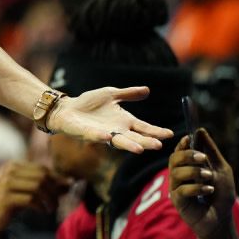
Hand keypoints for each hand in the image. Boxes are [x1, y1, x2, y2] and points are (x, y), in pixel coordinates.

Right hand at [0, 161, 70, 238]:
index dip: (57, 178)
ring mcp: (6, 183)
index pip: (42, 168)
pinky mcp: (6, 197)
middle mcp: (9, 171)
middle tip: (58, 202)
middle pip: (41, 176)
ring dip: (49, 199)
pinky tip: (43, 211)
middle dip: (54, 189)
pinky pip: (31, 199)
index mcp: (14, 166)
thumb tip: (69, 183)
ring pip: (37, 186)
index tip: (68, 188)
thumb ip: (46, 187)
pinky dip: (41, 206)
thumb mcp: (30, 193)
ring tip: (51, 208)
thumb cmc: (13, 204)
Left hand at [49, 86, 173, 152]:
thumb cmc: (90, 103)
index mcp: (124, 121)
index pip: (144, 128)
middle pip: (135, 138)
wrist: (67, 108)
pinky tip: (109, 136)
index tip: (170, 134)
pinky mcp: (87, 133)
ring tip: (140, 149)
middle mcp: (116, 130)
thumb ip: (128, 94)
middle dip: (146, 142)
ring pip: (118, 141)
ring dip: (129, 144)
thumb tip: (147, 90)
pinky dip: (102, 137)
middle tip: (159, 145)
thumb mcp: (111, 94)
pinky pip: (96, 136)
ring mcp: (103, 133)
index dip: (156, 131)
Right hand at [169, 128, 238, 238]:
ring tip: (209, 177)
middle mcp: (179, 176)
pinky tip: (209, 191)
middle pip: (174, 159)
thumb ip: (211, 151)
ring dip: (195, 172)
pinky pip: (182, 189)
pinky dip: (197, 188)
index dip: (182, 144)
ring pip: (177, 173)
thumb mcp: (221, 169)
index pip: (179, 151)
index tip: (189, 139)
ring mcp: (176, 189)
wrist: (223, 219)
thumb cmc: (222, 195)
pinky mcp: (178, 202)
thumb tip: (200, 130)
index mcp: (187, 167)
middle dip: (187, 155)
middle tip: (202, 158)